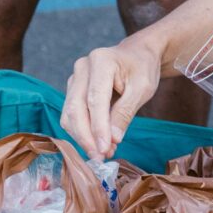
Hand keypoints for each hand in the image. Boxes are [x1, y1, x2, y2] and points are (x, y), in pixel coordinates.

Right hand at [63, 39, 162, 160]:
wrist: (137, 54)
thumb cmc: (142, 68)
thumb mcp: (142, 89)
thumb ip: (125, 113)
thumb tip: (112, 139)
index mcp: (101, 61)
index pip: (95, 99)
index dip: (98, 127)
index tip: (105, 149)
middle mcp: (82, 68)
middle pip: (76, 108)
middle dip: (87, 137)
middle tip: (101, 157)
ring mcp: (75, 78)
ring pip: (70, 114)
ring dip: (83, 137)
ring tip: (103, 153)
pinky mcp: (73, 90)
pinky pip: (71, 115)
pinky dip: (82, 132)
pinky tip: (97, 143)